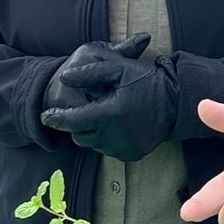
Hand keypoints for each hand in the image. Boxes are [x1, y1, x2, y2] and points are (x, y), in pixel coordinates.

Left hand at [41, 33, 177, 161]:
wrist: (177, 101)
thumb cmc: (146, 81)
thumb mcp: (118, 69)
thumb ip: (89, 72)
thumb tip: (64, 77)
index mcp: (109, 114)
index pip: (73, 121)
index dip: (57, 118)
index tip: (46, 116)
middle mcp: (115, 136)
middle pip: (80, 136)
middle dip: (77, 124)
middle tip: (83, 110)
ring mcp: (124, 148)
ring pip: (94, 145)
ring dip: (92, 132)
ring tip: (102, 115)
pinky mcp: (132, 154)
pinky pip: (109, 150)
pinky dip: (107, 139)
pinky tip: (116, 125)